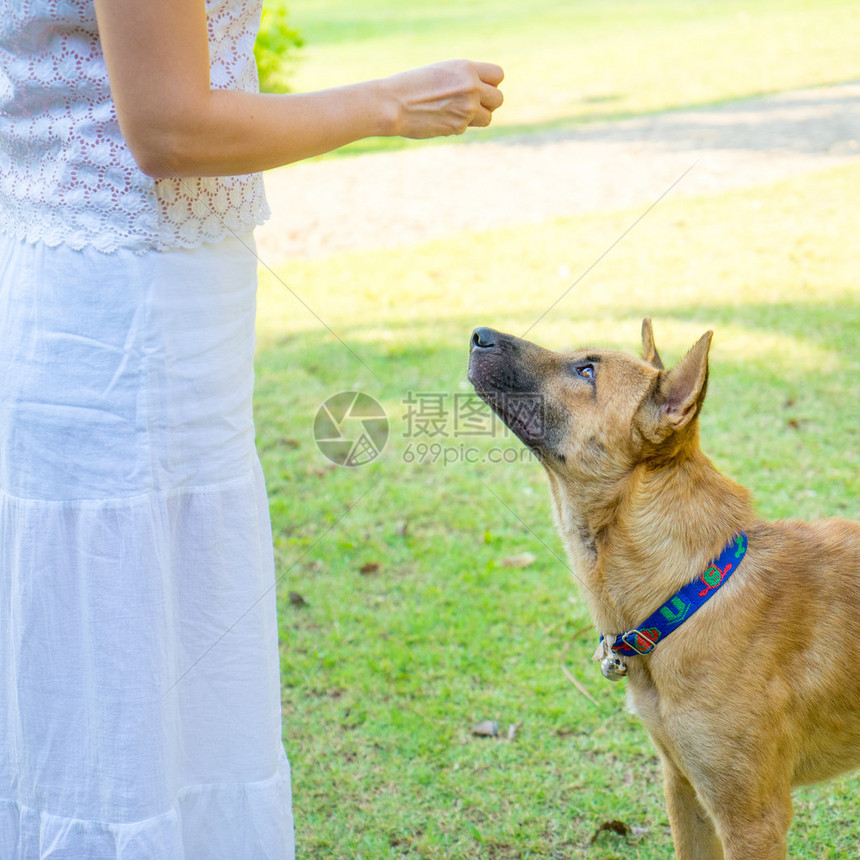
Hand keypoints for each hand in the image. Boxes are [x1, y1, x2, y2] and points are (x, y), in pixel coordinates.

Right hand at [381, 59, 504, 139]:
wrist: (393, 104)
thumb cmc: (413, 85)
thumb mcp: (443, 72)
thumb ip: (465, 79)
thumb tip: (483, 93)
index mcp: (467, 68)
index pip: (498, 75)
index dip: (490, 83)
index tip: (479, 87)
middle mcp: (471, 87)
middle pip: (498, 99)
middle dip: (488, 103)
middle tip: (471, 104)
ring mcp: (466, 109)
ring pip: (488, 117)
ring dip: (477, 117)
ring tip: (457, 112)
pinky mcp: (458, 127)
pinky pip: (468, 128)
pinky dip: (457, 125)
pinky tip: (440, 119)